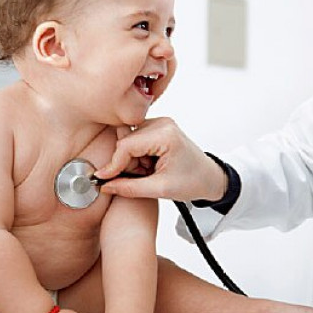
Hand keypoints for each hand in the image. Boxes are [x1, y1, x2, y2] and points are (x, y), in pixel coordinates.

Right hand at [95, 117, 226, 201]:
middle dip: (127, 164)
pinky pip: (135, 140)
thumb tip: (106, 185)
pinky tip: (149, 166)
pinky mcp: (158, 127)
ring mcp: (160, 123)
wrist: (209, 178)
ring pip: (129, 141)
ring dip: (132, 160)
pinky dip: (137, 156)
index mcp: (166, 135)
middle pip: (126, 142)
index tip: (103, 178)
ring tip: (148, 172)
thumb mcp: (160, 189)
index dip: (113, 164)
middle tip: (140, 178)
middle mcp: (162, 124)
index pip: (127, 146)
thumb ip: (130, 188)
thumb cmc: (193, 181)